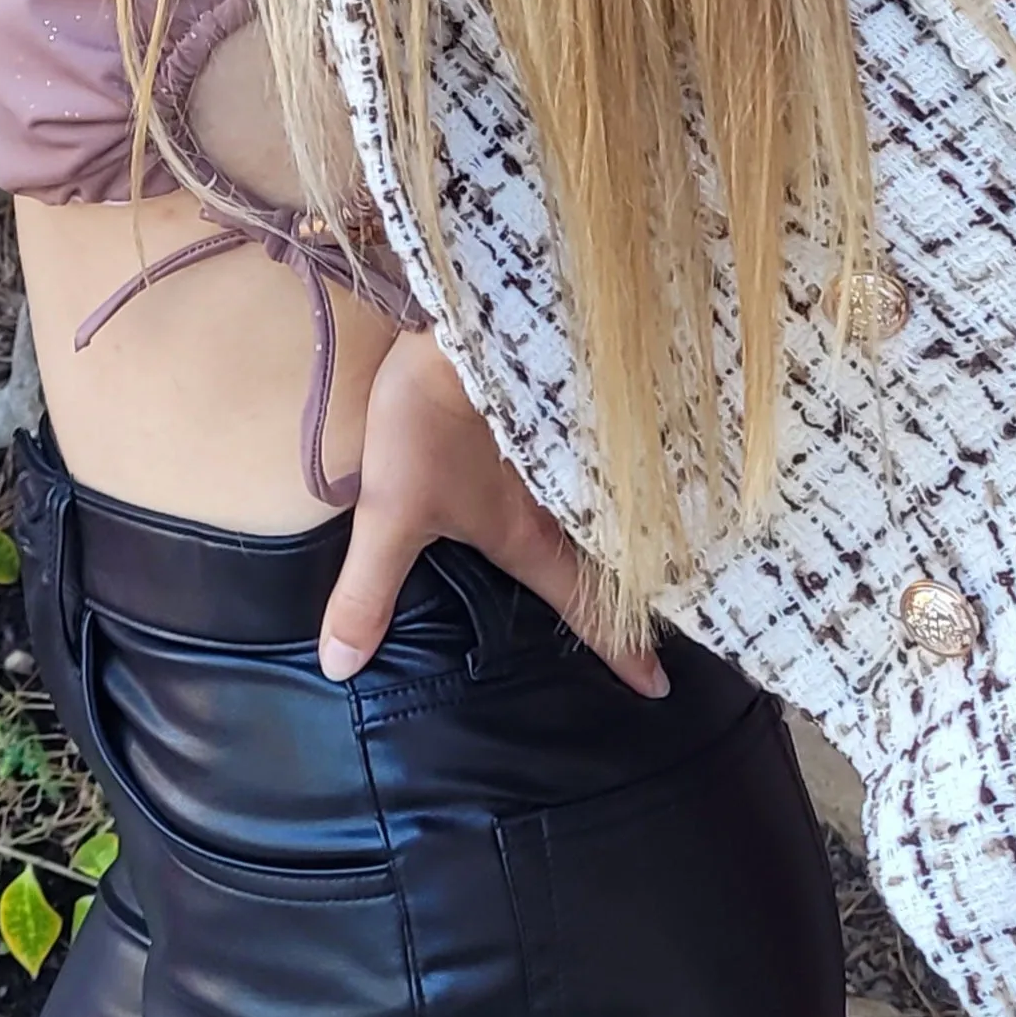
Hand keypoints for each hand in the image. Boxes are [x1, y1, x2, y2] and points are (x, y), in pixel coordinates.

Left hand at [317, 326, 667, 697]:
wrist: (461, 327)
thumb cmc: (430, 423)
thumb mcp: (391, 513)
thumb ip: (367, 590)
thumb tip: (338, 667)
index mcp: (531, 537)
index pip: (584, 607)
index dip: (619, 650)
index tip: (659, 689)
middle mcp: (567, 504)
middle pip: (619, 561)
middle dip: (645, 596)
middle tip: (677, 624)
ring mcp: (572, 455)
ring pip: (617, 513)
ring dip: (637, 541)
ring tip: (660, 565)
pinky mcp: (565, 412)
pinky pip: (606, 467)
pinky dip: (618, 489)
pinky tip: (618, 486)